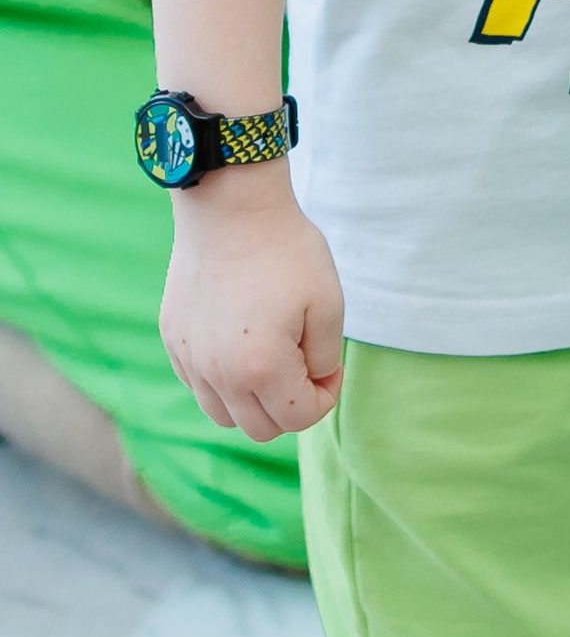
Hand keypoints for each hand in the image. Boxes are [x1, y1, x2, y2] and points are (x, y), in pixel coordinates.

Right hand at [159, 171, 344, 441]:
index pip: (297, 419)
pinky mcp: (173, 340)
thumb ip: (325, 358)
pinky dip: (223, 381)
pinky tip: (242, 343)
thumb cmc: (286, 251)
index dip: (324, 397)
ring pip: (223, 415)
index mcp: (261, 369)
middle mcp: (217, 374)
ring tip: (273, 358)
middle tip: (304, 362)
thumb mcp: (328, 303)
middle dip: (290, 406)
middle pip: (259, 429)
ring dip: (254, 401)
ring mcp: (189, 359)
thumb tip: (313, 381)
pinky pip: (199, 386)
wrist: (229, 208)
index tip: (330, 363)